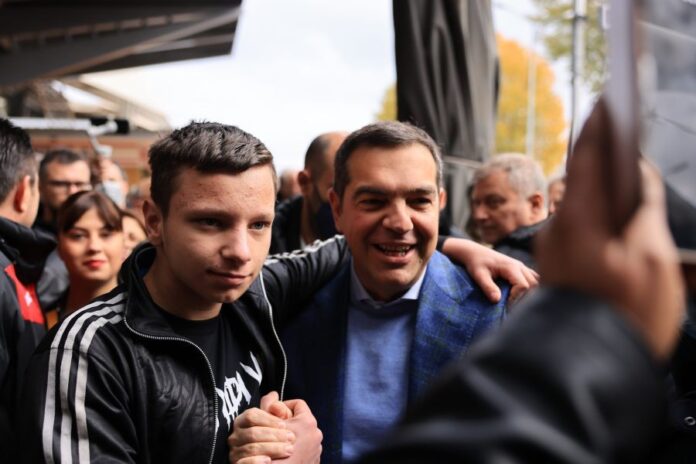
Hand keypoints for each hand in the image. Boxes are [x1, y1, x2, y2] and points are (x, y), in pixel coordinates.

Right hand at [228, 393, 294, 463]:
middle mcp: (236, 437)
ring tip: (289, 450)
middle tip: (292, 439)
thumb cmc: (284, 442)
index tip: (284, 425)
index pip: (251, 415)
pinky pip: (244, 463)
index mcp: (244, 422)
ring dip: (273, 448)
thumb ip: (278, 409)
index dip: (269, 419)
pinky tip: (268, 460)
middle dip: (274, 435)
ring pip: (251, 448)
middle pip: (252, 432)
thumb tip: (273, 394)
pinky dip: (257, 461)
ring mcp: (235, 454)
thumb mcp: (285, 423)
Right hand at [271, 399, 321, 463]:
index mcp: (307, 422)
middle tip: (273, 431)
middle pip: (300, 420)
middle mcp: (316, 434)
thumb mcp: (267, 426)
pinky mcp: (314, 461)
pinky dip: (295, 449)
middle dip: (286, 424)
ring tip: (277, 445)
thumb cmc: (273, 453)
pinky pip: (304, 449)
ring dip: (289, 437)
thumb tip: (273, 395)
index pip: (297, 404)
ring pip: (302, 435)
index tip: (272, 416)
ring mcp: (317, 449)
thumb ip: (269, 407)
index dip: (283, 407)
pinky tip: (282, 455)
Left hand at [441, 238, 538, 302]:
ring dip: (529, 292)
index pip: (523, 286)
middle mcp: (520, 266)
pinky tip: (519, 294)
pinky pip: (533, 278)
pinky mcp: (521, 269)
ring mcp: (522, 267)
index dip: (516, 297)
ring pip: (536, 281)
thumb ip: (488, 287)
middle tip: (510, 304)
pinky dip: (530, 287)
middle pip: (533, 284)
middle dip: (524, 297)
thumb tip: (497, 301)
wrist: (475, 252)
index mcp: (511, 267)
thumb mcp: (479, 275)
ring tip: (515, 300)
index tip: (505, 304)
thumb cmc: (476, 263)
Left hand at [536, 99, 684, 359]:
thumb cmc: (623, 312)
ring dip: (606, 194)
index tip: (609, 101)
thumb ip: (641, 208)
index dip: (600, 125)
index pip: (587, 155)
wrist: (586, 364)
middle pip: (583, 180)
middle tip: (626, 140)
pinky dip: (602, 219)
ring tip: (631, 185)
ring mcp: (557, 248)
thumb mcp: (651, 257)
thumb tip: (634, 175)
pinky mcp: (561, 266)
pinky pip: (582, 229)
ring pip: (585, 206)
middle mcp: (559, 227)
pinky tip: (622, 226)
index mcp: (579, 217)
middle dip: (606, 161)